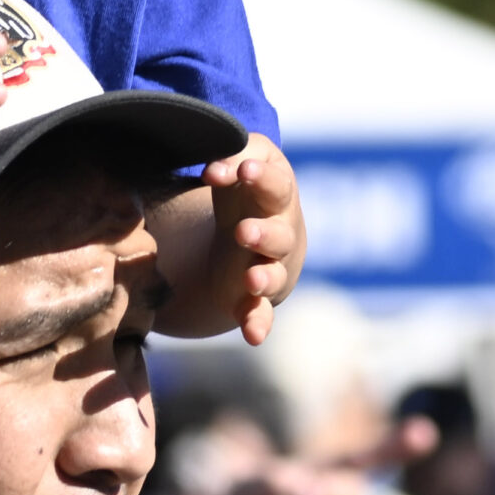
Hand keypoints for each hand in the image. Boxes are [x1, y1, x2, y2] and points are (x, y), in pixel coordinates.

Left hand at [199, 134, 303, 345]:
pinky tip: (253, 336)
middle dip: (263, 234)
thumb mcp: (239, 165)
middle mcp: (280, 232)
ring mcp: (270, 266)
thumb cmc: (245, 192)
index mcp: (276, 194)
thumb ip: (231, 159)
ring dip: (264, 277)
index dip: (261, 177)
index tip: (243, 172)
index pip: (275, 182)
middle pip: (279, 234)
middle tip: (243, 232)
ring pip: (274, 274)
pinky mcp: (255, 297)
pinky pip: (262, 313)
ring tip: (251, 280)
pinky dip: (259, 324)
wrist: (250, 232)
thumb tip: (214, 170)